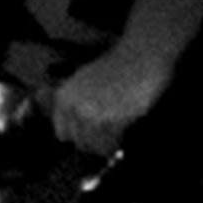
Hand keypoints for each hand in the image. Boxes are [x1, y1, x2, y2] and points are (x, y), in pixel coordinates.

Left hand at [47, 51, 164, 157]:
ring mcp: (93, 114)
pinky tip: (125, 133)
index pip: (63, 133)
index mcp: (63, 97)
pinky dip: (119, 141)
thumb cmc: (115, 68)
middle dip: (93, 143)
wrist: (140, 56)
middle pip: (79, 142)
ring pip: (96, 146)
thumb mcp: (83, 81)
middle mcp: (74, 107)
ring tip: (116, 139)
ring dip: (107, 145)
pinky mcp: (114, 119)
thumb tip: (74, 133)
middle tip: (107, 139)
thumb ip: (75, 105)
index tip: (90, 137)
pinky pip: (113, 142)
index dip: (78, 136)